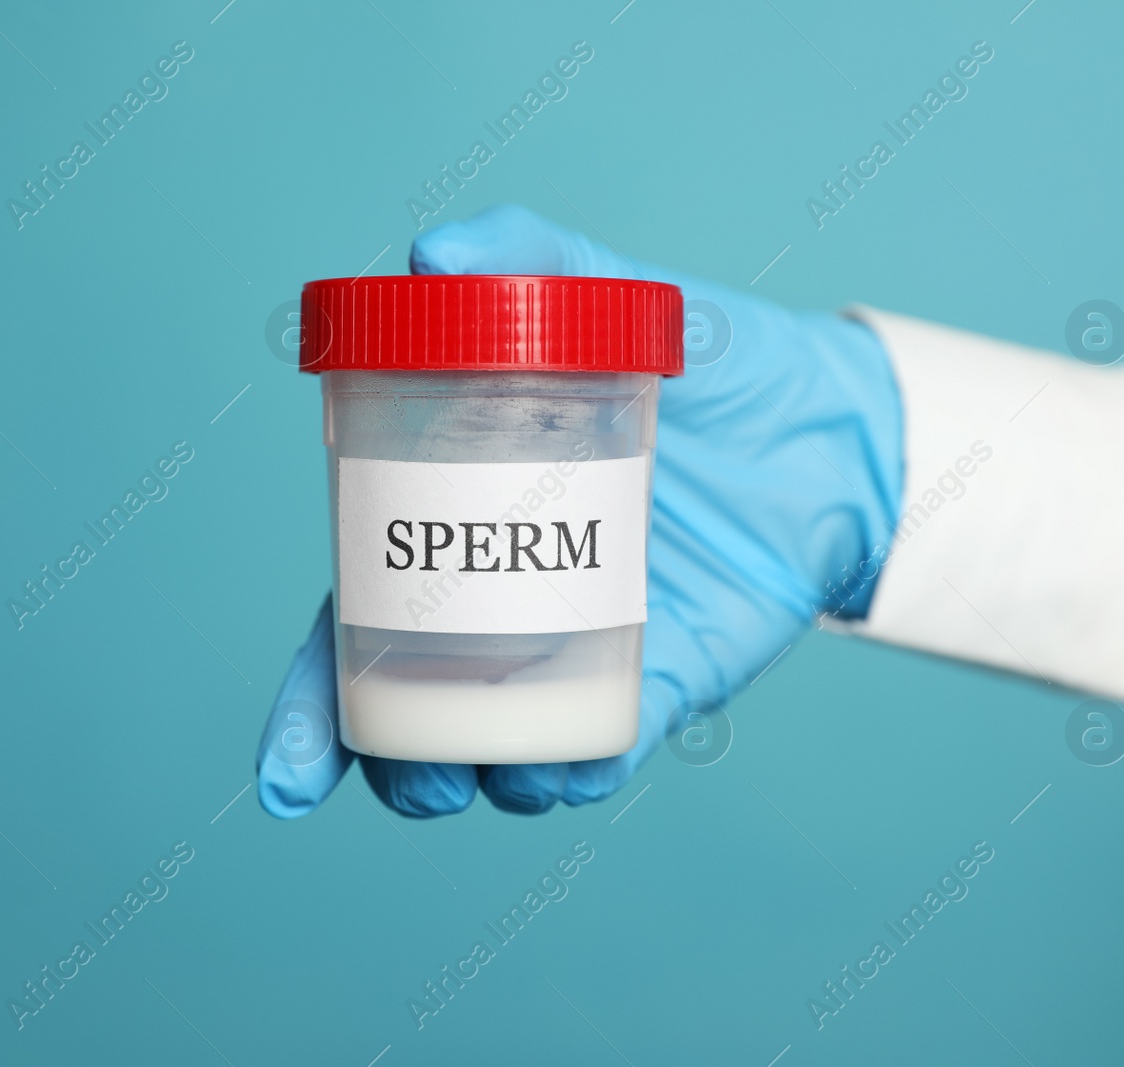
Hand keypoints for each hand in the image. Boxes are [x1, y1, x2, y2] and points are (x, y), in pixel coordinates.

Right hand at [257, 205, 903, 817]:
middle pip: (415, 713)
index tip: (285, 777)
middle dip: (395, 769)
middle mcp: (509, 603)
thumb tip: (431, 255)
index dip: (312, 704)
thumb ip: (530, 257)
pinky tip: (578, 769)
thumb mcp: (615, 296)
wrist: (838, 422)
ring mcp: (583, 646)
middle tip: (418, 781)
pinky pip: (612, 744)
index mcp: (463, 525)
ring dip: (487, 782)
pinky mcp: (666, 678)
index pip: (359, 625)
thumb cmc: (711, 361)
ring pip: (505, 750)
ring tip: (504, 776)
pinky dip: (585, 770)